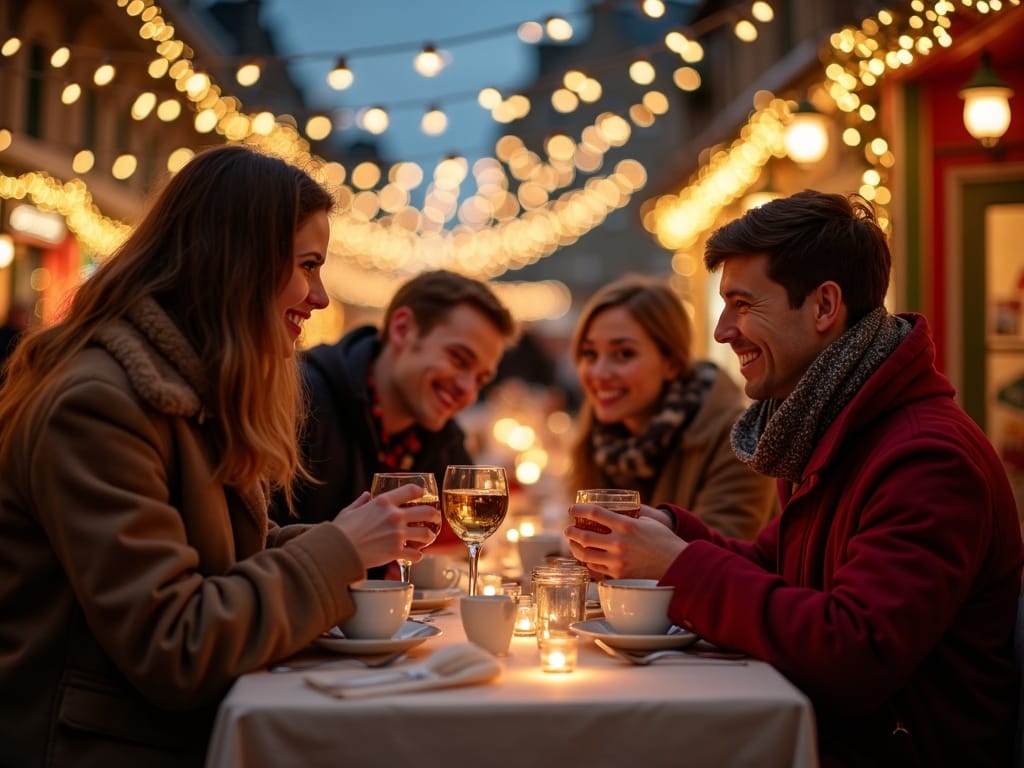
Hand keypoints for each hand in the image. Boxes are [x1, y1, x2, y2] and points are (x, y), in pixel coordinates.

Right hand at [332, 485, 442, 569]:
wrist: (337, 550)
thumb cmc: (340, 530)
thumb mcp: (350, 511)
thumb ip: (361, 502)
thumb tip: (365, 496)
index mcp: (383, 501)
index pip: (411, 490)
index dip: (420, 492)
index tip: (423, 495)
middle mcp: (394, 515)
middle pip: (427, 511)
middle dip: (435, 515)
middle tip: (436, 518)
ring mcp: (397, 533)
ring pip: (426, 534)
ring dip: (430, 536)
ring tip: (428, 538)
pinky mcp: (396, 551)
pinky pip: (416, 554)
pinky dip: (418, 555)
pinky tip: (416, 555)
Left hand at [565, 503, 686, 579]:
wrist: (678, 565)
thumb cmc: (665, 541)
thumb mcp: (649, 521)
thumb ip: (631, 516)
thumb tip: (618, 510)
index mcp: (626, 526)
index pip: (595, 514)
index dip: (579, 510)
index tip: (572, 509)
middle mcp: (619, 543)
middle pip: (584, 536)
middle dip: (571, 532)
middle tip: (568, 530)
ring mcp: (618, 561)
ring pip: (586, 556)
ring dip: (575, 549)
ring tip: (573, 544)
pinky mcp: (619, 575)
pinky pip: (597, 569)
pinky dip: (588, 563)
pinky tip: (586, 559)